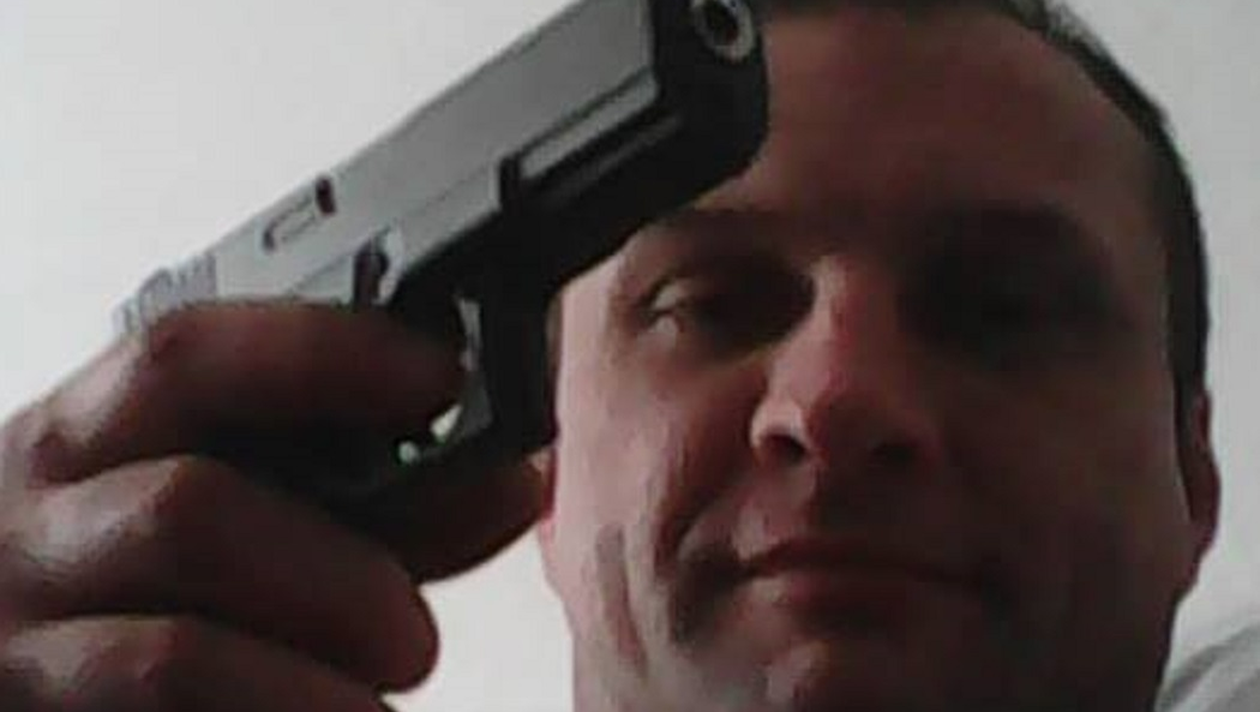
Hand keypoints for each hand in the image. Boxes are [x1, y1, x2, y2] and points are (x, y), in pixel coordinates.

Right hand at [0, 303, 545, 710]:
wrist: (81, 695)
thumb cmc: (190, 597)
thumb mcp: (277, 522)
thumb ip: (380, 500)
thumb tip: (510, 479)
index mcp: (93, 438)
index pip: (187, 355)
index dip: (323, 355)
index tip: (440, 376)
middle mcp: (34, 523)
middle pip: (188, 510)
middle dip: (335, 572)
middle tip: (414, 634)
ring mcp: (19, 638)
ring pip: (172, 653)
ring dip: (308, 688)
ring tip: (377, 701)